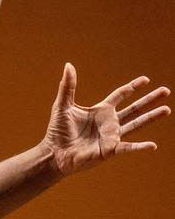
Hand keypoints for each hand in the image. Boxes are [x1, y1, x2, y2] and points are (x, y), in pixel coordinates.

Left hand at [43, 64, 169, 175]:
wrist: (54, 153)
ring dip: (151, 117)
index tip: (146, 79)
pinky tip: (152, 146)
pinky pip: (128, 147)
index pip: (120, 95)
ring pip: (136, 124)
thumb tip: (68, 65)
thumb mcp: (62, 106)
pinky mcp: (109, 150)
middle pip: (134, 108)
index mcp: (100, 111)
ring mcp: (111, 136)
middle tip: (166, 91)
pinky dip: (140, 147)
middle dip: (149, 100)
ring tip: (167, 110)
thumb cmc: (57, 132)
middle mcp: (109, 123)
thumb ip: (68, 86)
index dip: (132, 87)